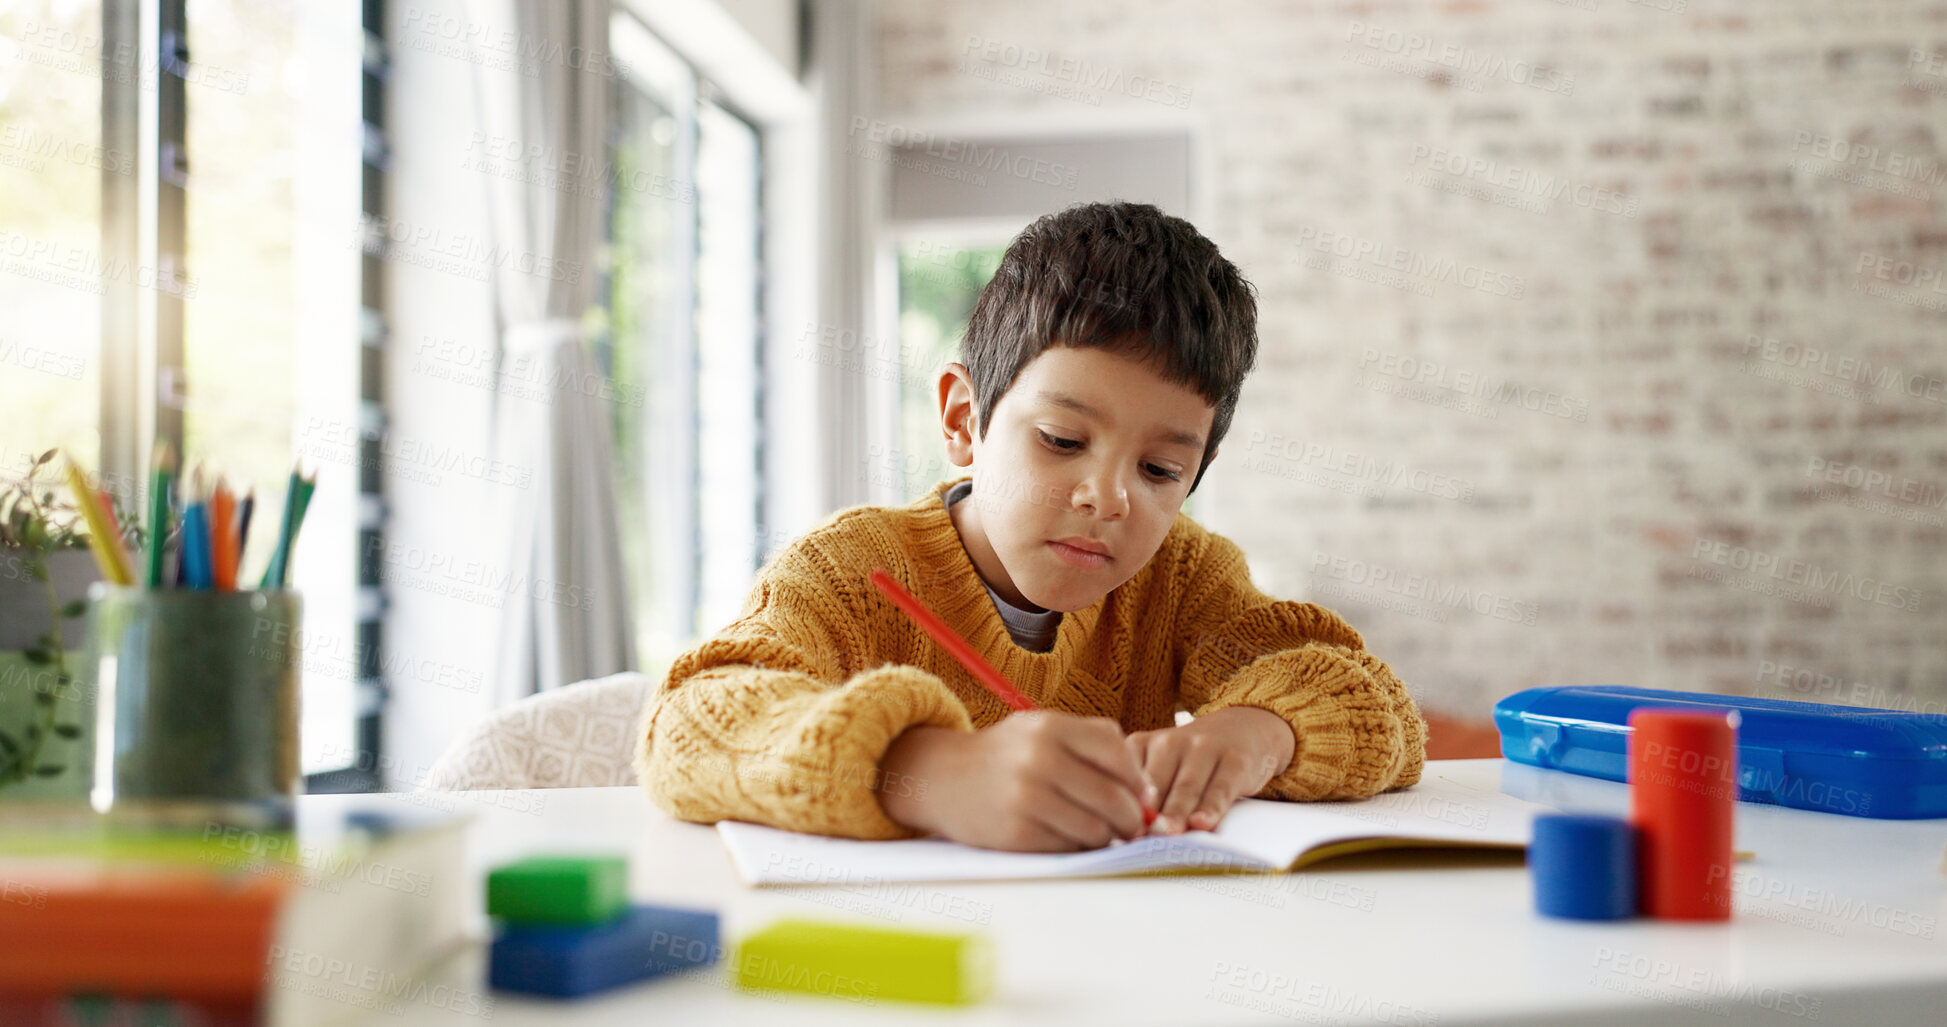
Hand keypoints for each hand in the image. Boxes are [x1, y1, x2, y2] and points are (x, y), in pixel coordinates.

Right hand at [876, 711, 1154, 851]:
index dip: (1138, 781)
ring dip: (1105, 838)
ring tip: (1096, 832)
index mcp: (1051, 726)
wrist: (940, 777)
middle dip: (1132, 820)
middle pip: (1114, 798)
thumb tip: (1147, 793)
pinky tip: (1065, 837)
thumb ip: (1095, 748)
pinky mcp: (1015, 832)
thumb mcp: (1043, 730)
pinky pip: (1068, 848)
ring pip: (1096, 829)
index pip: (1119, 753)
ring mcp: (1026, 796)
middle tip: (1132, 828)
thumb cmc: (1005, 756)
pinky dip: (1076, 848)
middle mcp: (1039, 758)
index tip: (1142, 797)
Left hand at [1126, 706, 1295, 834]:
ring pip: (1186, 787)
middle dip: (1148, 814)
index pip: (1125, 778)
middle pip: (1155, 785)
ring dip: (1176, 813)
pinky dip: (1211, 807)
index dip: (1121, 807)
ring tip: (1168, 834)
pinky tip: (1202, 823)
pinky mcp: (1235, 760)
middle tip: (1139, 838)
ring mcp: (1203, 748)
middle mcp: (1169, 743)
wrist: (1240, 729)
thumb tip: (1129, 837)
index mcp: (1142, 745)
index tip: (1118, 832)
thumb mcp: (1160, 767)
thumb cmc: (1190, 762)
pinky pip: (1220, 788)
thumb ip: (1144, 797)